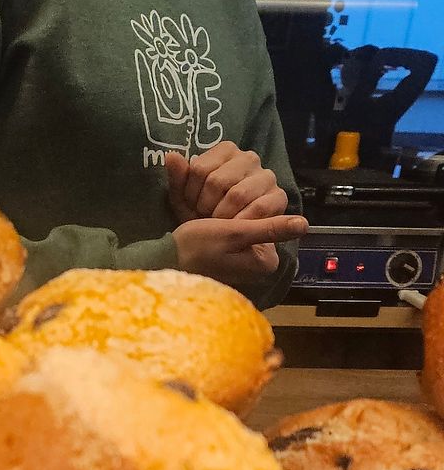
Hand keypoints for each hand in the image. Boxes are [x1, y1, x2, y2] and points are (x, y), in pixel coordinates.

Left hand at [166, 145, 288, 223]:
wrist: (226, 239)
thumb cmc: (203, 213)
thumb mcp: (184, 198)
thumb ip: (178, 177)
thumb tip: (172, 156)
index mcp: (226, 151)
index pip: (200, 169)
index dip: (191, 193)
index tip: (192, 205)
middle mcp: (249, 158)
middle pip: (217, 181)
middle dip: (206, 206)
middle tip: (206, 217)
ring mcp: (266, 176)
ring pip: (237, 194)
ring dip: (223, 216)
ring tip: (219, 223)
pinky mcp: (278, 196)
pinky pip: (258, 208)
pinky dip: (242, 222)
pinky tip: (235, 227)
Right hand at [174, 213, 307, 284]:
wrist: (165, 258)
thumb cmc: (196, 248)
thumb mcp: (234, 234)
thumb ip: (270, 228)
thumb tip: (305, 224)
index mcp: (267, 260)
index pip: (270, 216)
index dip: (244, 209)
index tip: (220, 220)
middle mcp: (261, 259)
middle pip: (260, 215)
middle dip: (234, 210)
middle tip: (211, 220)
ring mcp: (247, 253)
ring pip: (247, 213)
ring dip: (226, 209)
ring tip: (206, 221)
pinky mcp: (233, 246)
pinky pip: (236, 218)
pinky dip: (222, 214)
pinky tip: (208, 218)